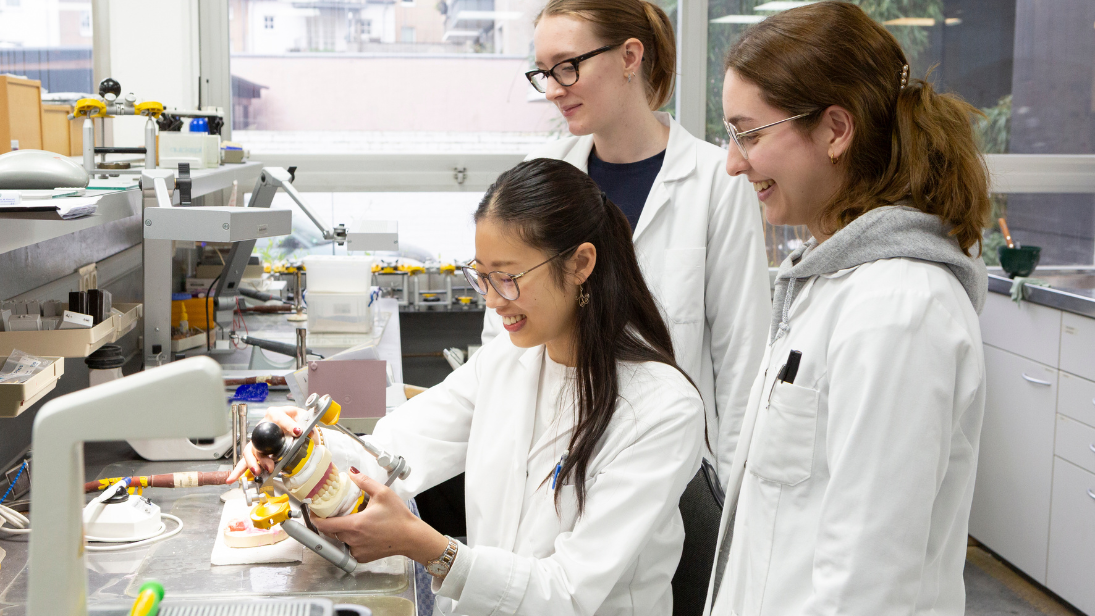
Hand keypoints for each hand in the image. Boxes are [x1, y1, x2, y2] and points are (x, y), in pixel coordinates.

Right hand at [225, 405, 306, 482]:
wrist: (298, 428)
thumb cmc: (298, 420)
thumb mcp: (304, 417)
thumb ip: (307, 423)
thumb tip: (309, 432)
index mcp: (275, 414)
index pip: (278, 416)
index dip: (287, 424)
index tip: (297, 431)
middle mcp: (264, 426)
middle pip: (258, 439)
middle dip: (263, 454)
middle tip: (270, 464)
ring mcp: (259, 439)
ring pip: (250, 450)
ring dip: (252, 462)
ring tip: (257, 471)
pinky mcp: (258, 449)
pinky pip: (246, 460)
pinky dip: (239, 470)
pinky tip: (232, 478)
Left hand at [310, 468, 448, 564]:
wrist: (411, 537)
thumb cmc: (399, 518)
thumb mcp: (383, 493)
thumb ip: (365, 482)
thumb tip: (351, 474)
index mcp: (355, 525)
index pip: (324, 525)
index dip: (315, 519)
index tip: (313, 512)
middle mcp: (353, 540)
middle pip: (331, 532)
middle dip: (330, 522)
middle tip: (335, 512)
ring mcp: (357, 550)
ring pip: (340, 540)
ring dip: (342, 531)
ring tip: (353, 521)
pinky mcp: (362, 557)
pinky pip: (349, 547)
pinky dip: (351, 540)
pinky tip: (362, 532)